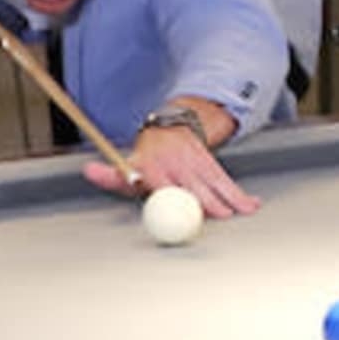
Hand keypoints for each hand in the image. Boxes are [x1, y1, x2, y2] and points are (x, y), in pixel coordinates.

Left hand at [90, 103, 259, 215]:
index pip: (162, 181)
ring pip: (214, 182)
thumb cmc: (147, 156)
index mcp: (152, 162)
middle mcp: (175, 160)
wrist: (172, 126)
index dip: (173, 193)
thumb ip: (110, 174)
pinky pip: (225, 179)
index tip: (183, 204)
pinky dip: (238, 193)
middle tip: (219, 213)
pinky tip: (249, 203)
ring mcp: (194, 160)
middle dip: (206, 199)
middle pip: (192, 185)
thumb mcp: (127, 163)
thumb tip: (89, 170)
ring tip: (243, 210)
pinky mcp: (209, 161)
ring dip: (230, 197)